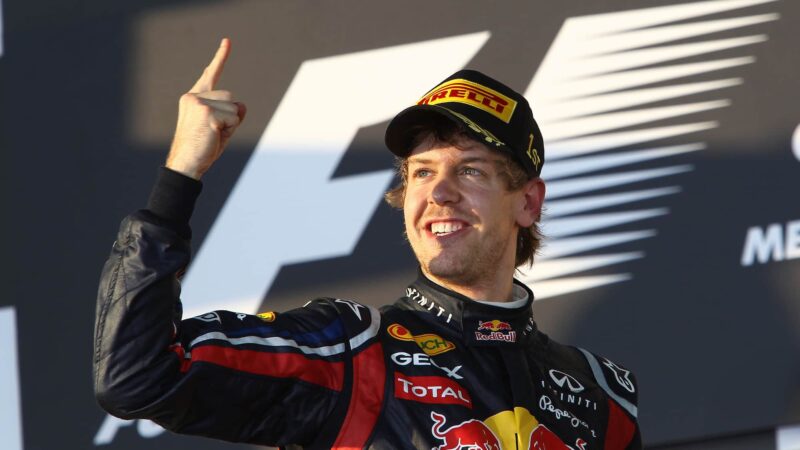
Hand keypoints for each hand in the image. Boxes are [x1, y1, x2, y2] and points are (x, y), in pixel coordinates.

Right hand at [166, 38, 246, 179]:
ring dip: (230, 125)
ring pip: (234, 108)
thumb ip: (231, 113)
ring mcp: (199, 103)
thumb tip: (241, 105)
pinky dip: (229, 130)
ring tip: (212, 135)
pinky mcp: (206, 112)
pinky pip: (234, 118)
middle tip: (213, 133)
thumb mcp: (220, 127)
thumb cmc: (202, 149)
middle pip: (231, 98)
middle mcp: (193, 97)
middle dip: (230, 118)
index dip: (220, 57)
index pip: (210, 75)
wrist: (186, 164)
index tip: (228, 41)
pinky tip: (213, 136)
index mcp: (193, 98)